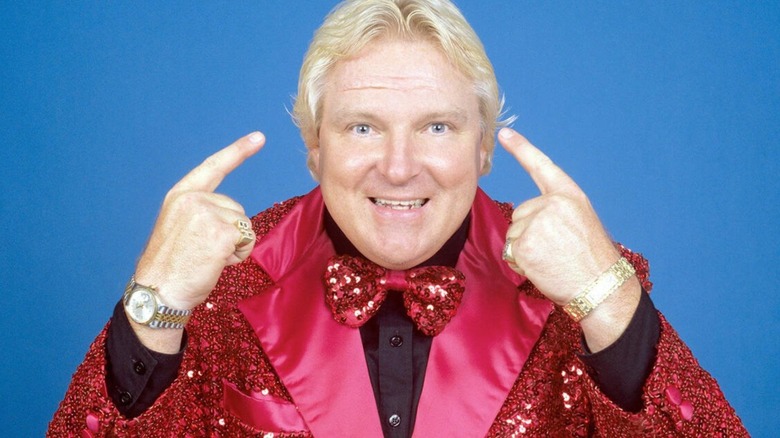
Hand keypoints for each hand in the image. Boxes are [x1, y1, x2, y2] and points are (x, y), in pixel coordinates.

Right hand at [135, 132, 264, 311]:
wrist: (158, 292)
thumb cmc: (169, 267)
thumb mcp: (178, 227)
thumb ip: (200, 213)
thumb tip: (231, 218)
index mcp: (181, 195)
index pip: (213, 167)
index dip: (238, 151)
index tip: (259, 137)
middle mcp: (194, 199)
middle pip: (236, 209)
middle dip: (229, 232)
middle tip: (202, 251)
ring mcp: (208, 213)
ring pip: (245, 225)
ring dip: (234, 245)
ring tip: (206, 258)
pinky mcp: (223, 232)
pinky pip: (248, 240)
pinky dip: (238, 255)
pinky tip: (215, 263)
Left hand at [498, 128, 639, 349]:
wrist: (601, 287)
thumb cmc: (593, 261)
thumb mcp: (581, 223)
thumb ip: (555, 212)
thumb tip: (527, 218)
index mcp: (570, 196)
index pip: (541, 166)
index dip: (521, 148)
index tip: (504, 133)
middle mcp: (552, 204)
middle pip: (520, 214)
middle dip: (530, 233)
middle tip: (556, 251)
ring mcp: (536, 222)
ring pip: (514, 234)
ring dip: (525, 250)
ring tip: (552, 260)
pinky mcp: (524, 244)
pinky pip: (510, 252)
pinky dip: (521, 263)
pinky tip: (543, 268)